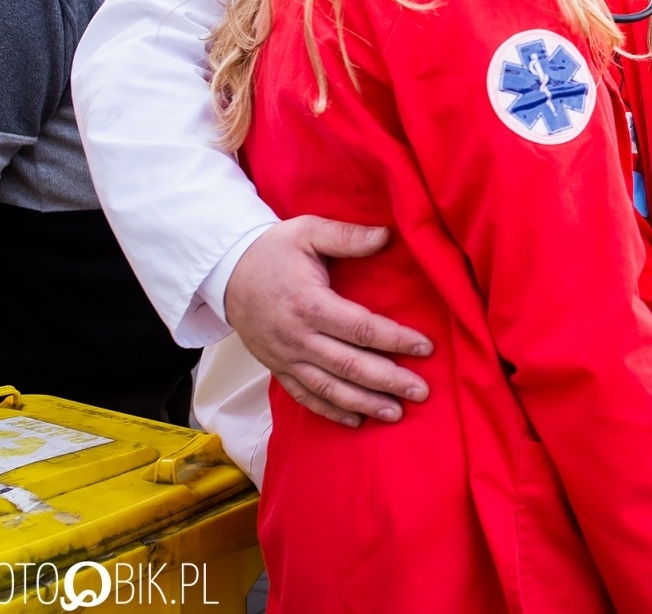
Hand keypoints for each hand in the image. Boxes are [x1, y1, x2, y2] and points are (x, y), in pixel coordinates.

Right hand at [224, 216, 431, 427]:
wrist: (225, 271)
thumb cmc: (273, 249)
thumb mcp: (308, 231)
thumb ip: (347, 236)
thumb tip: (386, 235)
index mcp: (309, 304)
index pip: (360, 329)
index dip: (395, 340)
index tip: (426, 347)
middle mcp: (297, 337)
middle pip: (349, 365)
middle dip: (388, 381)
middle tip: (421, 391)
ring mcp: (285, 357)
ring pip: (329, 388)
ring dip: (364, 403)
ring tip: (396, 413)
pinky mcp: (276, 368)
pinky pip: (304, 396)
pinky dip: (330, 412)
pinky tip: (356, 421)